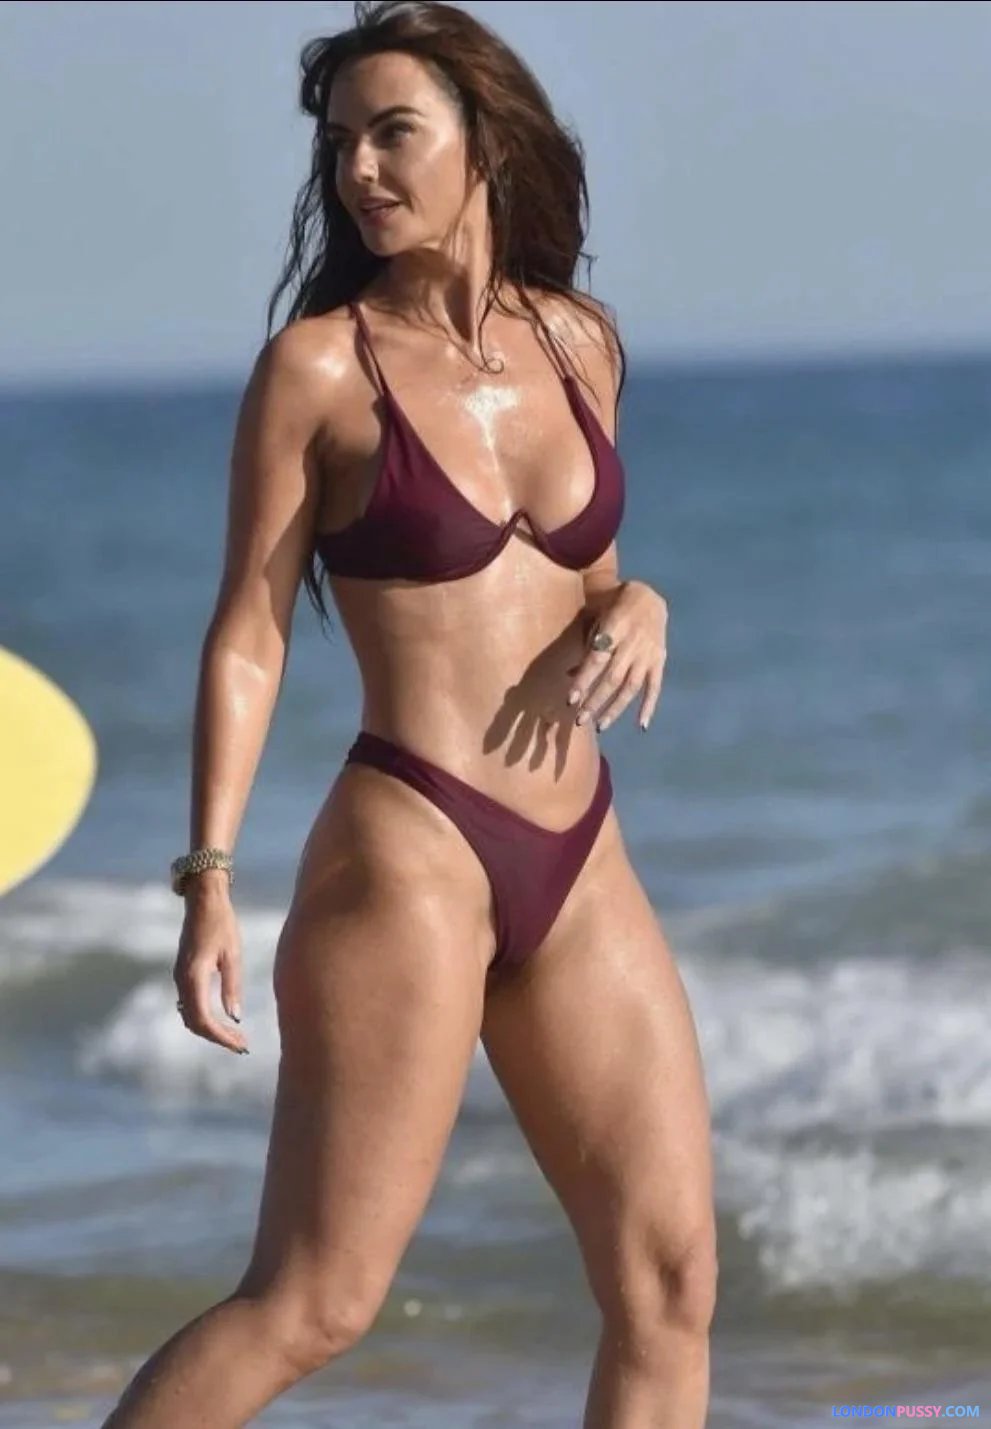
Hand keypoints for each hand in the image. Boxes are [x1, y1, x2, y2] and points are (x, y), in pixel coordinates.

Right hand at [173, 879, 248, 1053]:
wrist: (203, 900)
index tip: (240, 1045)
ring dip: (211, 1029)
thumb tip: (234, 1018)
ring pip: (190, 1015)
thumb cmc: (222, 923)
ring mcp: (179, 978)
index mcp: (193, 976)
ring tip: (236, 1036)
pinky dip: (204, 1017)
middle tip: (242, 1045)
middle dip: (217, 1037)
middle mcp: (181, 981)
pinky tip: (223, 1020)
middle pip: (194, 1022)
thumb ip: (232, 986)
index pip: (203, 1019)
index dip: (221, 1037)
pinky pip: (189, 1004)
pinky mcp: (183, 974)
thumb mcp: (232, 954)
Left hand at [567, 580, 667, 732]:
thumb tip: (570, 674)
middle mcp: (633, 643)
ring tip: (600, 726)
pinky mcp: (660, 660)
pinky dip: (649, 706)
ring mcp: (649, 653)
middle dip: (595, 701)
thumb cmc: (614, 607)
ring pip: (631, 687)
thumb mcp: (596, 617)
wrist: (649, 597)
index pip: (597, 659)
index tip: (571, 700)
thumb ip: (586, 644)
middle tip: (580, 721)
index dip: (584, 681)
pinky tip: (641, 725)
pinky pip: (655, 686)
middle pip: (612, 678)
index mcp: (614, 628)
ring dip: (615, 709)